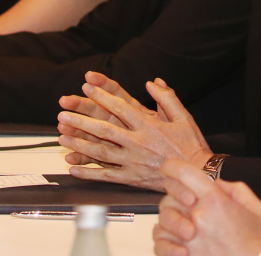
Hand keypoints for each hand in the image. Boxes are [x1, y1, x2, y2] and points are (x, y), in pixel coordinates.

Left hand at [57, 75, 212, 190]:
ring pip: (100, 152)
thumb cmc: (191, 145)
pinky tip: (73, 169)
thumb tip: (152, 82)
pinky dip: (88, 173)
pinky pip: (106, 175)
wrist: (199, 175)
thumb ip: (166, 97)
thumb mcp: (183, 116)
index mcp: (148, 126)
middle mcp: (137, 143)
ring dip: (79, 144)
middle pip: (104, 129)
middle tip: (63, 114)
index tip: (86, 87)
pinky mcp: (131, 178)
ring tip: (62, 137)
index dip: (101, 96)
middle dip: (81, 121)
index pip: (119, 107)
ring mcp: (132, 162)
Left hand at [155, 159, 260, 255]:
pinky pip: (160, 243)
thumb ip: (235, 189)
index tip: (167, 167)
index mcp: (215, 201)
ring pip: (162, 220)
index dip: (171, 166)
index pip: (184, 173)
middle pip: (169, 196)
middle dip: (172, 196)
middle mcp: (198, 217)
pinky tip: (175, 241)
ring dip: (169, 219)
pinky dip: (163, 240)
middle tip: (183, 200)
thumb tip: (216, 183)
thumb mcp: (256, 208)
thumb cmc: (257, 244)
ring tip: (184, 226)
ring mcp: (188, 239)